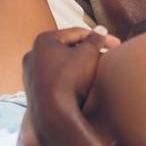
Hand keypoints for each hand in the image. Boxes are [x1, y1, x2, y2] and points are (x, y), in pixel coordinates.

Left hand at [20, 26, 120, 145]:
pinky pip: (55, 79)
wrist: (53, 115)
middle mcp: (32, 54)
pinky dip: (69, 78)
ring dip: (79, 65)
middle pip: (68, 48)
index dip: (100, 38)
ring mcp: (30, 74)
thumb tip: (100, 30)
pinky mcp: (33, 91)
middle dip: (89, 52)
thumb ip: (96, 39)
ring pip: (61, 64)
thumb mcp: (89, 54)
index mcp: (43, 40)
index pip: (78, 33)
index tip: (116, 45)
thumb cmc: (70, 79)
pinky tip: (82, 86)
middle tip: (106, 56)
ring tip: (96, 71)